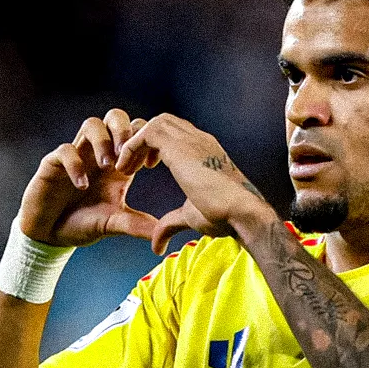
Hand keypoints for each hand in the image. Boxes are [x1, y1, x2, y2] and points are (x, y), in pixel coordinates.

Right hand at [17, 109, 160, 246]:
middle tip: (127, 155)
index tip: (151, 165)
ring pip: (91, 124)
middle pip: (115, 117)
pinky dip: (76, 164)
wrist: (51, 235)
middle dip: (124, 130)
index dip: (146, 141)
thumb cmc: (83, 224)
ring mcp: (77, 155)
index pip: (136, 132)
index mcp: (118, 163)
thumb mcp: (113, 224)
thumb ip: (136, 225)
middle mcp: (98, 153)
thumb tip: (161, 233)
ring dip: (103, 140)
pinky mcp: (53, 164)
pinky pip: (65, 150)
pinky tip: (83, 186)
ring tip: (108, 166)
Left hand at [115, 113, 273, 253]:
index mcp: (206, 152)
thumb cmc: (225, 217)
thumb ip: (170, 223)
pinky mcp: (181, 146)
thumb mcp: (191, 217)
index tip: (146, 167)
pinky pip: (147, 132)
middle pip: (165, 123)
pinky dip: (132, 146)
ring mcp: (192, 140)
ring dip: (136, 141)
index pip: (177, 133)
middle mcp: (200, 141)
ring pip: (155, 123)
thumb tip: (156, 245)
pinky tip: (126, 168)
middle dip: (144, 140)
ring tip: (126, 166)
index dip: (157, 146)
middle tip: (133, 165)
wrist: (241, 213)